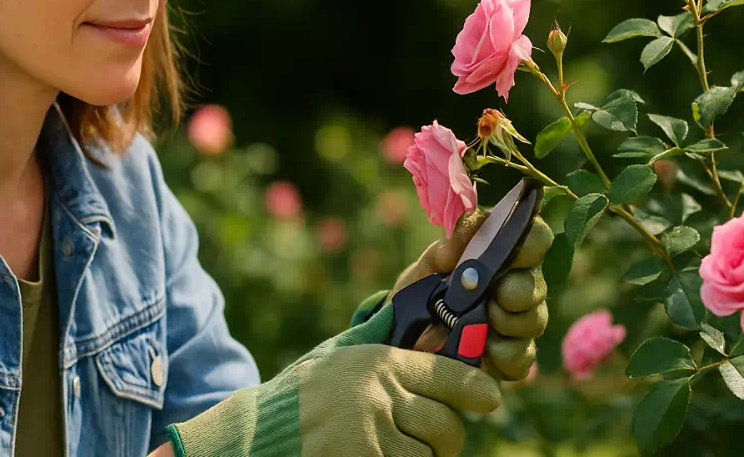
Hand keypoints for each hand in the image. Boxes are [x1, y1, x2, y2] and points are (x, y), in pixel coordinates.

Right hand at [168, 303, 501, 456]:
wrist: (254, 436)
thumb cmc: (299, 395)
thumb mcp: (337, 355)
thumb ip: (374, 337)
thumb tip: (397, 301)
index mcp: (378, 364)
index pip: (450, 376)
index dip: (477, 390)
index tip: (489, 398)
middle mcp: (379, 399)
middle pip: (446, 427)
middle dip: (446, 437)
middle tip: (432, 439)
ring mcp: (370, 439)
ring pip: (429, 456)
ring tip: (399, 449)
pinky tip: (381, 456)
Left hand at [385, 208, 552, 380]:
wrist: (401, 339)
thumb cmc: (421, 292)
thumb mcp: (427, 267)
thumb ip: (449, 246)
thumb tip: (472, 222)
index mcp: (500, 255)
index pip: (533, 237)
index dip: (533, 240)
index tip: (515, 249)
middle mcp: (515, 285)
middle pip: (538, 283)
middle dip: (521, 289)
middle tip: (498, 295)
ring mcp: (516, 323)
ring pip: (536, 319)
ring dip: (511, 321)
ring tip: (484, 321)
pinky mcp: (509, 357)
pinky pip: (523, 356)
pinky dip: (505, 354)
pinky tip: (484, 350)